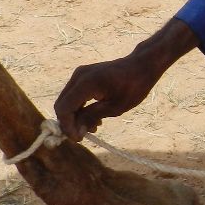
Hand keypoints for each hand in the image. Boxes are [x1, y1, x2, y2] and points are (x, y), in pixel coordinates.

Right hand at [55, 19, 197, 140]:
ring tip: (94, 127)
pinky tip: (94, 118)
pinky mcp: (83, 76)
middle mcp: (78, 76)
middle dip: (70, 123)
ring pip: (67, 101)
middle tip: (85, 135)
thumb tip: (76, 133)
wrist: (142, 65)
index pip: (64, 108)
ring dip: (76, 116)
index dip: (67, 126)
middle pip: (62, 105)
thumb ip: (92, 118)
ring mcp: (79, 74)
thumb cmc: (134, 86)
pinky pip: (74, 95)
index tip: (78, 139)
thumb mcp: (115, 107)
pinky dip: (80, 108)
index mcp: (86, 83)